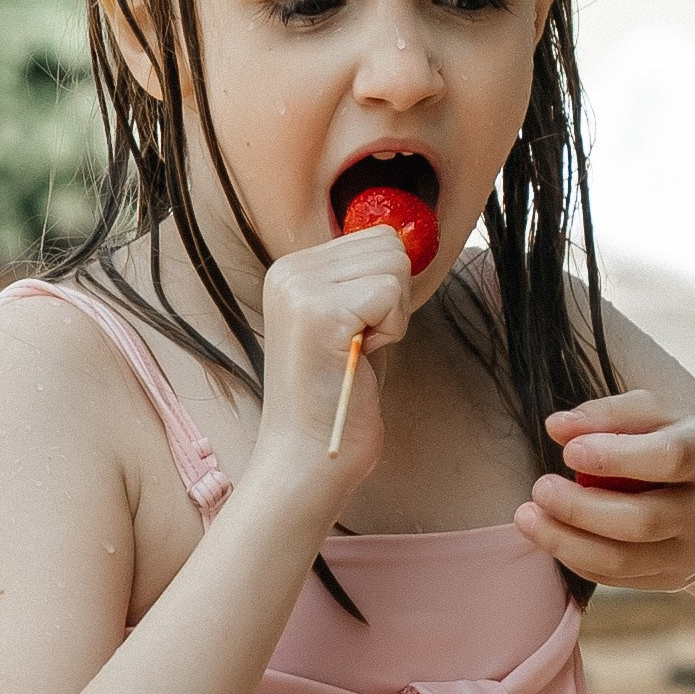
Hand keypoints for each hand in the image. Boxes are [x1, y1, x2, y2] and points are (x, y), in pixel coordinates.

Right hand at [246, 228, 413, 511]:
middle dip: (393, 298)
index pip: (374, 236)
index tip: (358, 332)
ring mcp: (300, 290)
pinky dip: (392, 331)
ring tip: (357, 351)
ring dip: (393, 315)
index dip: (387, 287)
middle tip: (359, 344)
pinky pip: (391, 295)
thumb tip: (406, 238)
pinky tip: (361, 358)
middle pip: (387, 244)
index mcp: (291, 270)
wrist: (307, 457)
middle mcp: (288, 271)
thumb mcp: (350, 324)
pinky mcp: (320, 313)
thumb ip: (367, 281)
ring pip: (394, 265)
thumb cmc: (338, 398)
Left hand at [515, 391, 694, 590]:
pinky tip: (551, 534)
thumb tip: (556, 426)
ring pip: (625, 562)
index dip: (616, 456)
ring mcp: (693, 552)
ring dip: (567, 542)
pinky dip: (577, 558)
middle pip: (643, 520)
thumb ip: (610, 413)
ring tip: (527, 517)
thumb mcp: (663, 413)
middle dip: (581, 509)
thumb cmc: (687, 442)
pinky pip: (618, 578)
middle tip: (539, 487)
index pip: (670, 458)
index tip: (569, 451)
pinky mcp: (673, 579)